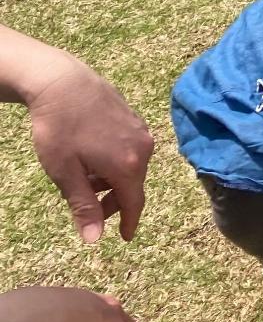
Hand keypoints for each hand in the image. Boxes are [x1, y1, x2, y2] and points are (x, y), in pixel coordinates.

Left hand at [24, 53, 153, 243]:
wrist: (63, 83)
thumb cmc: (59, 130)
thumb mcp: (64, 173)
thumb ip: (83, 206)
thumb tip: (94, 239)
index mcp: (128, 166)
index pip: (134, 203)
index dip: (128, 222)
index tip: (123, 237)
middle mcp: (142, 149)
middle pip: (133, 185)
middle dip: (112, 200)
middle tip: (88, 207)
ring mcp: (141, 132)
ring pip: (131, 167)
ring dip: (111, 180)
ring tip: (83, 178)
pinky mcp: (135, 119)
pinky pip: (130, 150)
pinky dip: (114, 162)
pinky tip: (91, 156)